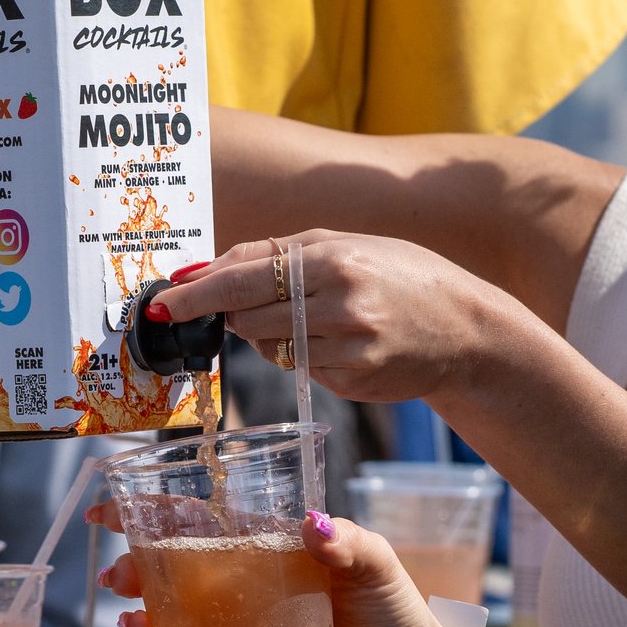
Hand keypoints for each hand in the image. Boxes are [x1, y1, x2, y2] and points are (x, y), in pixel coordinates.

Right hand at [90, 502, 483, 626]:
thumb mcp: (375, 564)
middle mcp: (242, 595)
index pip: (197, 527)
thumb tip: (312, 523)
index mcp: (263, 554)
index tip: (104, 515)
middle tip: (118, 582)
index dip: (147, 517)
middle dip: (133, 576)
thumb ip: (347, 542)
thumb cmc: (392, 611)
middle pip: (172, 579)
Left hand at [153, 232, 512, 406]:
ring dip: (271, 336)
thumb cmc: (397, 273)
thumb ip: (268, 255)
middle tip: (249, 306)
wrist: (465, 328)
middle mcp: (340, 306)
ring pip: (270, 350)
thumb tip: (200, 273)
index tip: (160, 305)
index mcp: (332, 260)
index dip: (195, 296)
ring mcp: (347, 350)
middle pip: (248, 320)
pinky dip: (304, 357)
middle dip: (237, 315)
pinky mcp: (353, 383)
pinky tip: (339, 343)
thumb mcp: (339, 244)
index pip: (241, 281)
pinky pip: (301, 372)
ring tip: (312, 318)